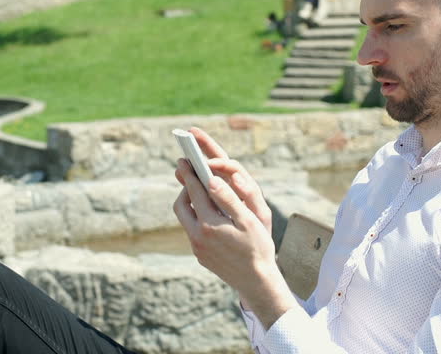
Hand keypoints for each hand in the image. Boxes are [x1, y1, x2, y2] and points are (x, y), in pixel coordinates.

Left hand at [173, 128, 296, 328]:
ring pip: (185, 217)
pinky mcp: (199, 254)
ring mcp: (197, 247)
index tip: (185, 158)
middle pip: (182, 204)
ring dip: (190, 201)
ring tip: (199, 189)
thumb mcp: (249, 220)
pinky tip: (209, 211)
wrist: (257, 282)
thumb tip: (212, 180)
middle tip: (187, 169)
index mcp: (209, 224)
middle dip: (186, 185)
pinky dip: (198, 216)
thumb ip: (230, 199)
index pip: (194, 191)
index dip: (190, 173)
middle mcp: (197, 236)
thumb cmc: (258, 247)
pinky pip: (192, 229)